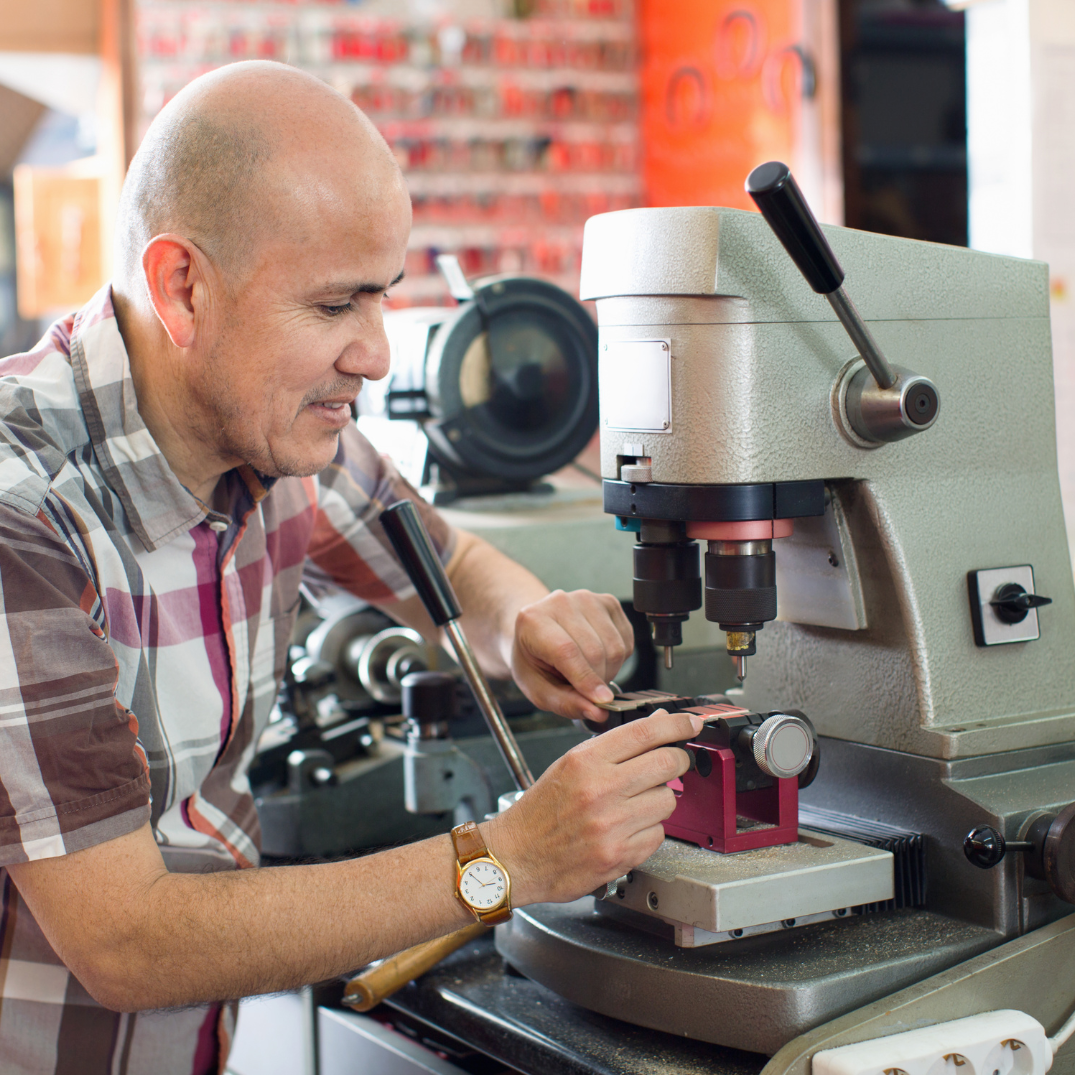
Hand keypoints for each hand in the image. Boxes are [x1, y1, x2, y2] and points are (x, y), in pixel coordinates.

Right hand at [483, 708, 701, 905]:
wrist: (515, 856)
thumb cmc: (541, 811)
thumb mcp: (570, 764)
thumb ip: (614, 746)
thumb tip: (656, 725)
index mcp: (585, 760)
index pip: (645, 732)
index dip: (677, 725)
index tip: (690, 724)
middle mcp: (600, 789)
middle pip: (666, 763)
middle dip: (678, 761)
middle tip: (674, 763)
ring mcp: (612, 824)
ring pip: (668, 800)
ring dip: (658, 800)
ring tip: (633, 805)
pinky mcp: (620, 855)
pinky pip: (658, 834)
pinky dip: (648, 830)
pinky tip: (626, 829)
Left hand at [510, 589, 633, 720]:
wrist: (536, 630)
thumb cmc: (534, 659)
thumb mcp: (537, 689)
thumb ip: (565, 702)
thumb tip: (598, 712)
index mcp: (532, 620)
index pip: (566, 651)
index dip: (586, 679)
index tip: (601, 701)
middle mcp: (559, 602)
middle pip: (595, 651)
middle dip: (597, 681)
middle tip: (585, 689)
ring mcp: (586, 598)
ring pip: (615, 647)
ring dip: (609, 670)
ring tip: (589, 672)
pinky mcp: (608, 601)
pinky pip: (626, 640)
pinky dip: (619, 658)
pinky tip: (600, 657)